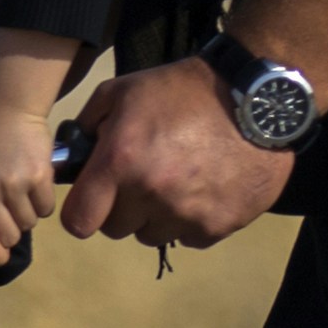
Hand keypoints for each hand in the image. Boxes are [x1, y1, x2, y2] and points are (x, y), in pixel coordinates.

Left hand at [0, 94, 61, 271]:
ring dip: (28, 211)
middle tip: (9, 204)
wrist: (3, 108)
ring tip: (18, 186)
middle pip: (8, 237)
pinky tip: (32, 178)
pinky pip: (47, 208)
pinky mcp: (38, 175)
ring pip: (29, 224)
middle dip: (12, 227)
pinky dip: (43, 199)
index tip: (2, 255)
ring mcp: (10, 183)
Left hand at [57, 61, 292, 250]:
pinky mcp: (220, 225)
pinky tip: (204, 188)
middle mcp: (152, 193)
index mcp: (121, 161)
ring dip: (157, 215)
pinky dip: (191, 220)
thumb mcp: (122, 92)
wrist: (256, 99)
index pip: (79, 221)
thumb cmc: (184, 90)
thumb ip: (87, 126)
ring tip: (177, 180)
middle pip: (116, 229)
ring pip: (152, 234)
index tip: (92, 200)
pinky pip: (190, 237)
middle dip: (122, 208)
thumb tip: (71, 157)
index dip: (82, 212)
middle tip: (141, 179)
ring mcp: (188, 213)